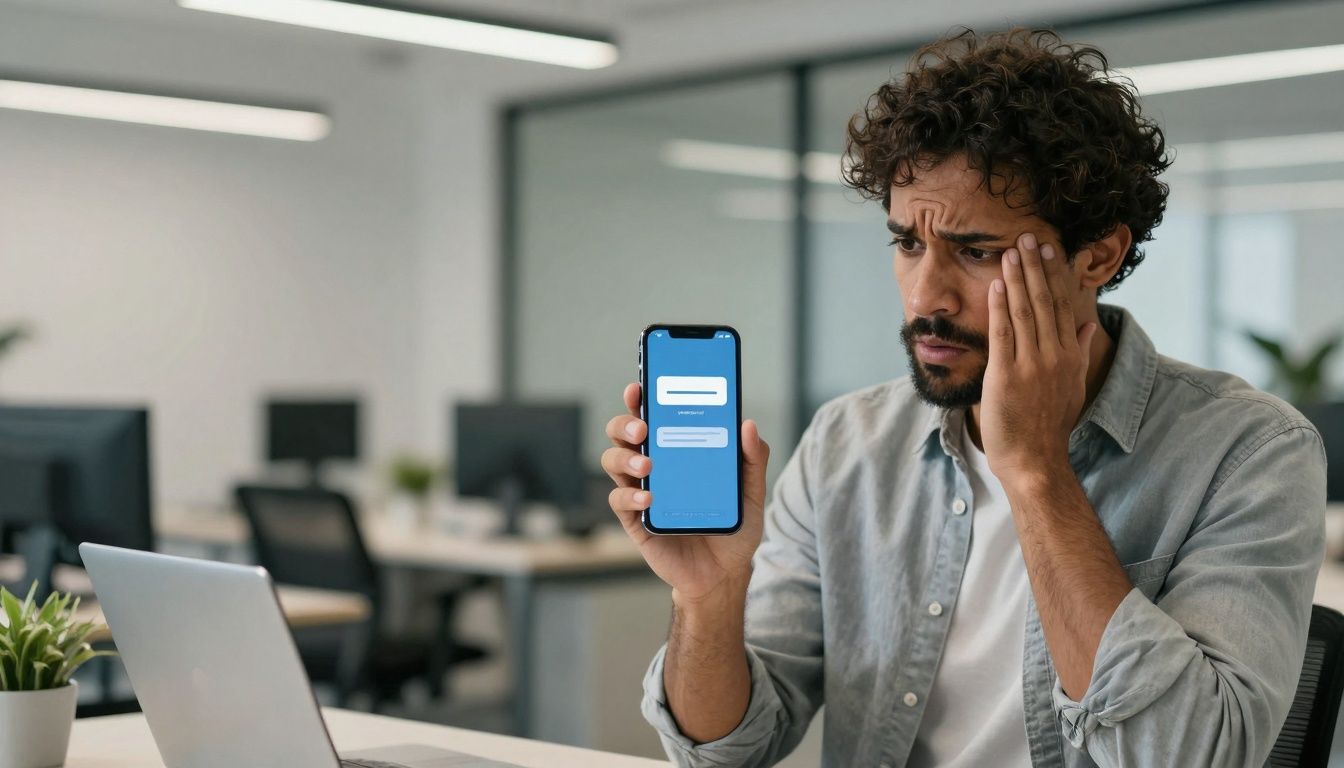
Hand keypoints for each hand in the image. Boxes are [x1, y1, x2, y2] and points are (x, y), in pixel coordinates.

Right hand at [602, 382, 769, 603]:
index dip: (640, 399)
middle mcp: (653, 467)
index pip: (652, 417)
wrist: (723, 574)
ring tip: (647, 465)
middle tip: (642, 427)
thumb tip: (748, 425)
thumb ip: (752, 460)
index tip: (639, 386)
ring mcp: (640, 493)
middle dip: (625, 423)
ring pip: (612, 462)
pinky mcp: (636, 522)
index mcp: (675, 452)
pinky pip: (620, 502)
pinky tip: (649, 499)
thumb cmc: (733, 527)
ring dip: (624, 458)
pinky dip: (630, 497)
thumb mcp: (751, 493)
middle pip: (623, 435)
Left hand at [981, 232, 1098, 482]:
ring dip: (1016, 280)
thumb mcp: (1073, 386)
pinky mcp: (1006, 376)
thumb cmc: (1049, 425)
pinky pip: (1003, 335)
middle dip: (1034, 268)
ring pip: (1024, 312)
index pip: (1061, 305)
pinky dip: (999, 308)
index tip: (1048, 250)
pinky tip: (995, 286)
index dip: (1053, 275)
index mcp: (1068, 356)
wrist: (1035, 458)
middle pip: (1043, 302)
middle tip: (1026, 238)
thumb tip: (1087, 325)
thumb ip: (1078, 352)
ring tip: (1009, 253)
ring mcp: (1030, 365)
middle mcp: (1053, 356)